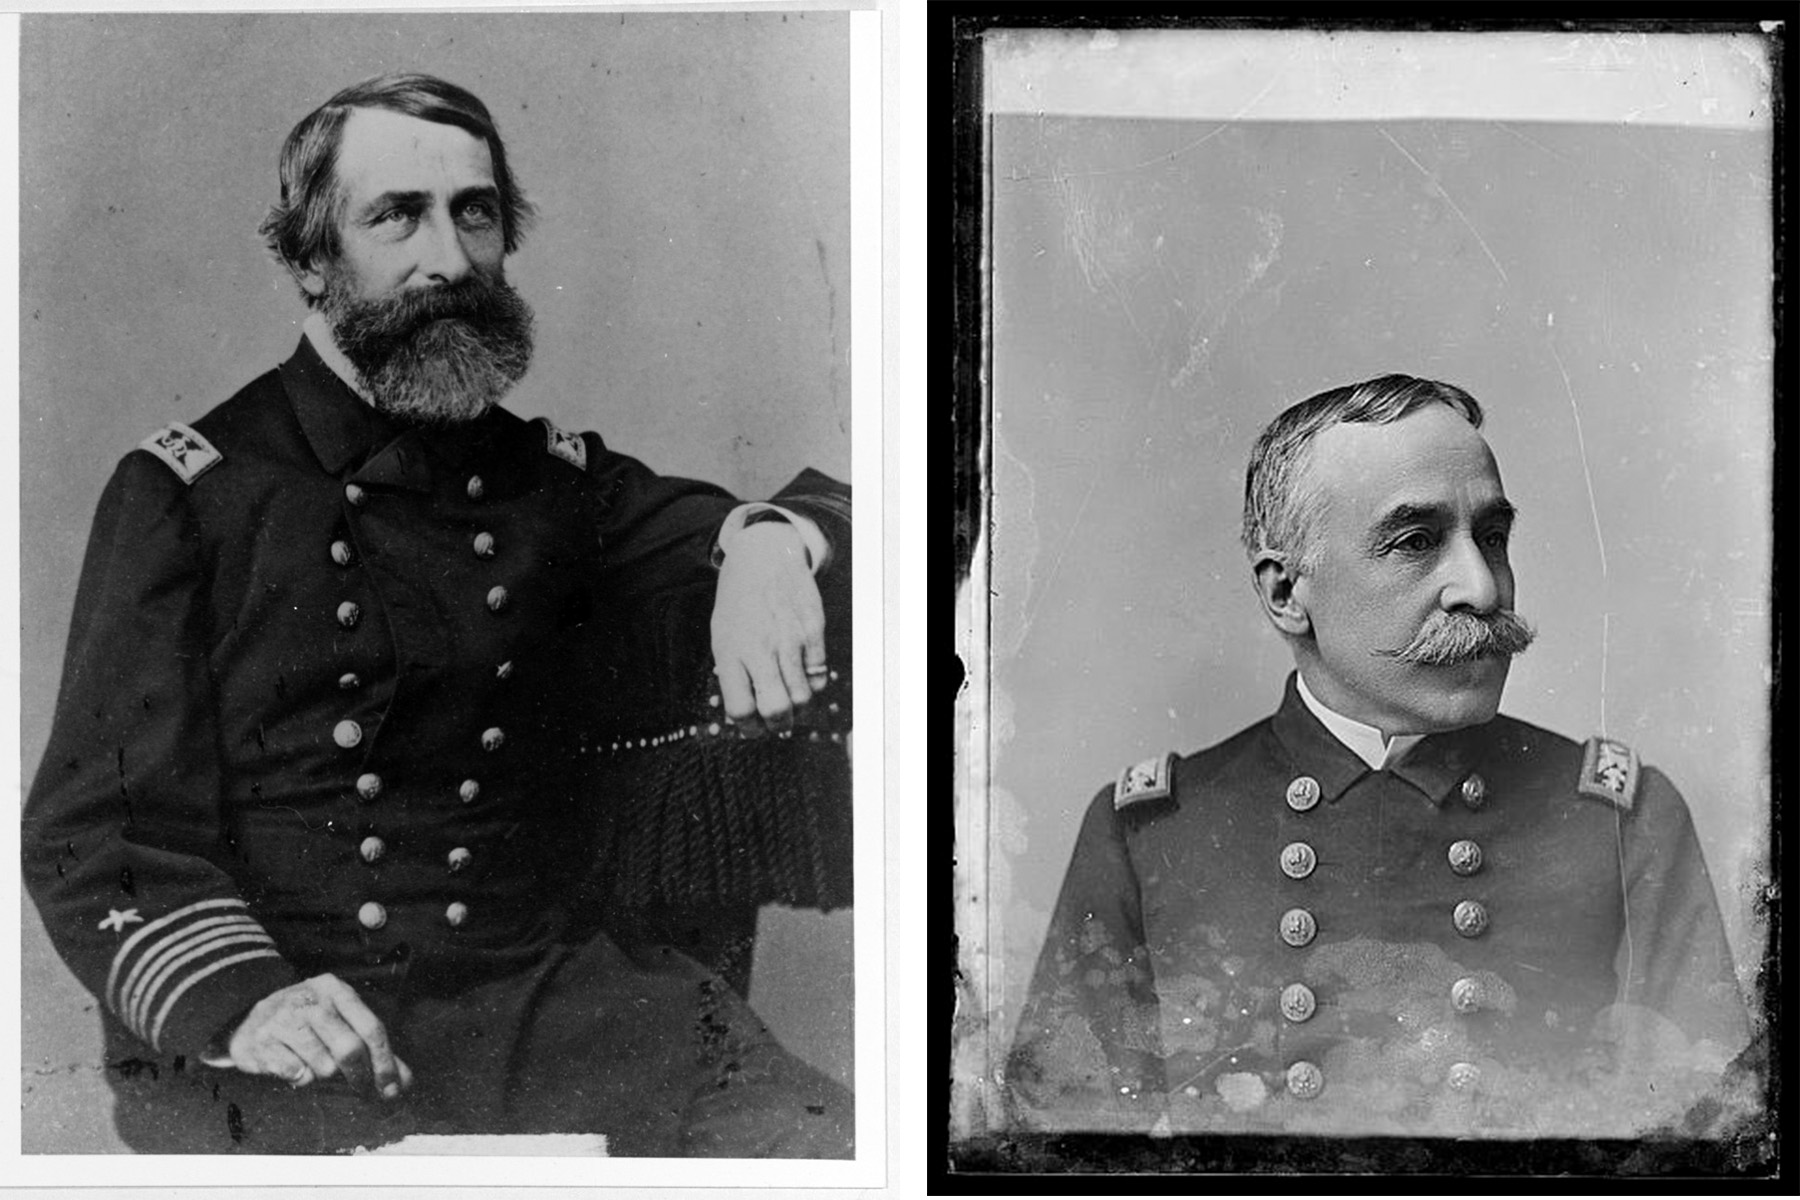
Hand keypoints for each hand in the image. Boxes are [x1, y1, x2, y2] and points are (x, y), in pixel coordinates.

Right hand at [220, 973, 411, 1098]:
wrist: (246, 1017)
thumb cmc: (305, 1022)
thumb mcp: (339, 1020)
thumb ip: (372, 1049)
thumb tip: (403, 1082)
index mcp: (336, 990)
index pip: (371, 1028)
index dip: (386, 1061)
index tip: (393, 1088)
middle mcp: (310, 999)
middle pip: (350, 1048)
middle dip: (360, 1075)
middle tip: (362, 1088)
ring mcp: (283, 1018)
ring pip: (323, 1065)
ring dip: (324, 1074)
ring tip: (314, 1063)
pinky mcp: (261, 1041)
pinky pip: (295, 1074)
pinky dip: (300, 1078)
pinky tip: (294, 1065)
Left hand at [711, 521, 828, 733]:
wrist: (764, 558)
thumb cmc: (738, 602)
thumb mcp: (722, 635)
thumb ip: (732, 672)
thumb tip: (746, 712)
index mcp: (730, 651)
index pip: (741, 708)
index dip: (748, 728)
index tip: (753, 728)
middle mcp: (761, 648)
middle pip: (777, 709)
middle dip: (778, 725)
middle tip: (776, 722)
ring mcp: (790, 640)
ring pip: (803, 698)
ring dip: (798, 710)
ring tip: (791, 704)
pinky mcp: (814, 632)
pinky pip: (819, 676)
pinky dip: (812, 686)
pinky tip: (802, 679)